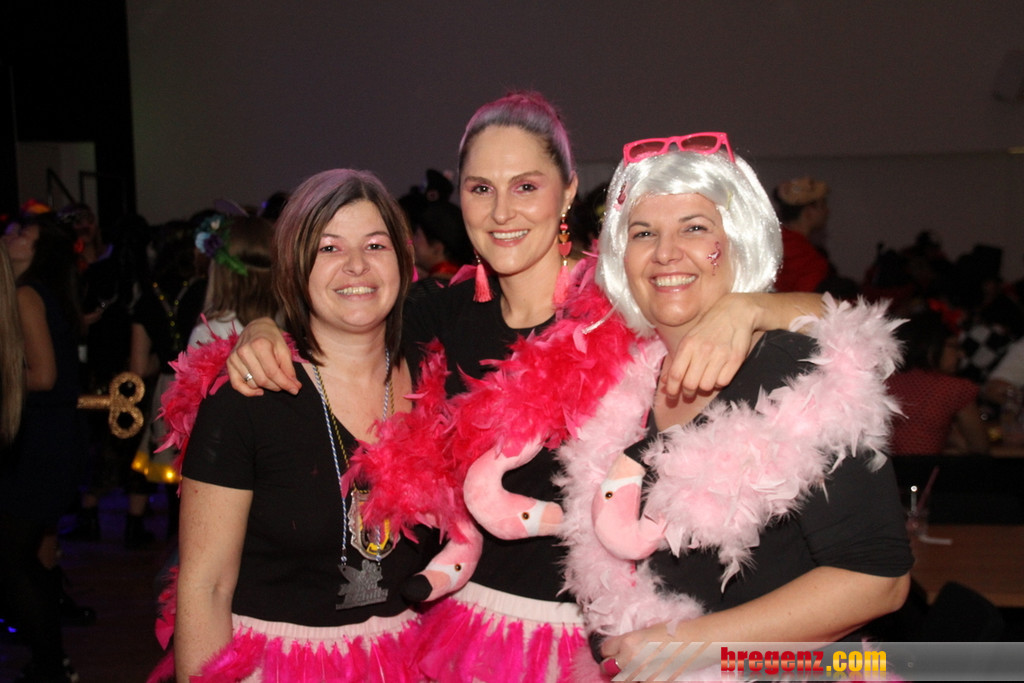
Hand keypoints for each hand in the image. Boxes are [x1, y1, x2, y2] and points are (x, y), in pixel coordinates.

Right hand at [226, 318, 299, 394]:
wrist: (256, 328)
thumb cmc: (271, 338)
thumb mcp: (284, 349)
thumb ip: (289, 368)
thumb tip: (294, 387)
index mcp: (259, 345)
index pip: (272, 372)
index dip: (285, 384)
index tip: (295, 389)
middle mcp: (244, 351)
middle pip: (262, 380)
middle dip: (277, 386)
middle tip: (285, 384)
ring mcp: (234, 358)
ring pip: (252, 384)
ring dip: (266, 387)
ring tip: (273, 379)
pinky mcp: (229, 364)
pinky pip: (237, 385)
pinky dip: (249, 392)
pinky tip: (259, 390)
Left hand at [601, 622, 718, 678]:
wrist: (696, 642)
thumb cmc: (675, 632)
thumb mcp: (646, 631)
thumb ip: (630, 642)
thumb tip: (620, 651)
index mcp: (628, 641)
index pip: (604, 650)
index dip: (609, 650)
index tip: (612, 651)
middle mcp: (631, 659)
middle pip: (608, 668)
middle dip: (613, 665)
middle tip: (620, 663)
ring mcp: (641, 674)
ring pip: (622, 679)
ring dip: (627, 674)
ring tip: (639, 667)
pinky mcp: (653, 682)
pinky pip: (639, 682)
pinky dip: (641, 679)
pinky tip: (650, 672)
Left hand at [662, 293, 758, 398]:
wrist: (736, 311)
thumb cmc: (709, 327)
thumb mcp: (690, 339)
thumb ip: (677, 361)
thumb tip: (666, 384)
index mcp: (688, 344)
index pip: (676, 374)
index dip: (672, 390)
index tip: (672, 396)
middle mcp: (703, 350)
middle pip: (690, 384)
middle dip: (688, 392)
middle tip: (690, 391)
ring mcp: (720, 354)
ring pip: (706, 386)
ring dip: (704, 387)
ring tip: (706, 380)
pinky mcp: (736, 358)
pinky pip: (723, 382)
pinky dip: (719, 383)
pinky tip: (718, 374)